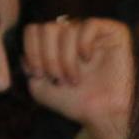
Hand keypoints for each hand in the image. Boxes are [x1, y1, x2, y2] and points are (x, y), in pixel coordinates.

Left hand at [22, 16, 133, 138]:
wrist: (104, 114)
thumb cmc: (76, 103)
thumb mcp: (40, 88)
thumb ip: (28, 67)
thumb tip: (24, 51)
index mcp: (57, 44)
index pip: (34, 30)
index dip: (32, 51)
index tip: (41, 75)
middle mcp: (74, 36)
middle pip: (47, 27)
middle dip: (48, 56)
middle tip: (59, 79)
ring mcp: (94, 33)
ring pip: (66, 29)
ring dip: (66, 58)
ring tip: (74, 79)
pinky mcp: (114, 32)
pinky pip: (90, 24)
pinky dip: (83, 43)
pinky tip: (87, 59)